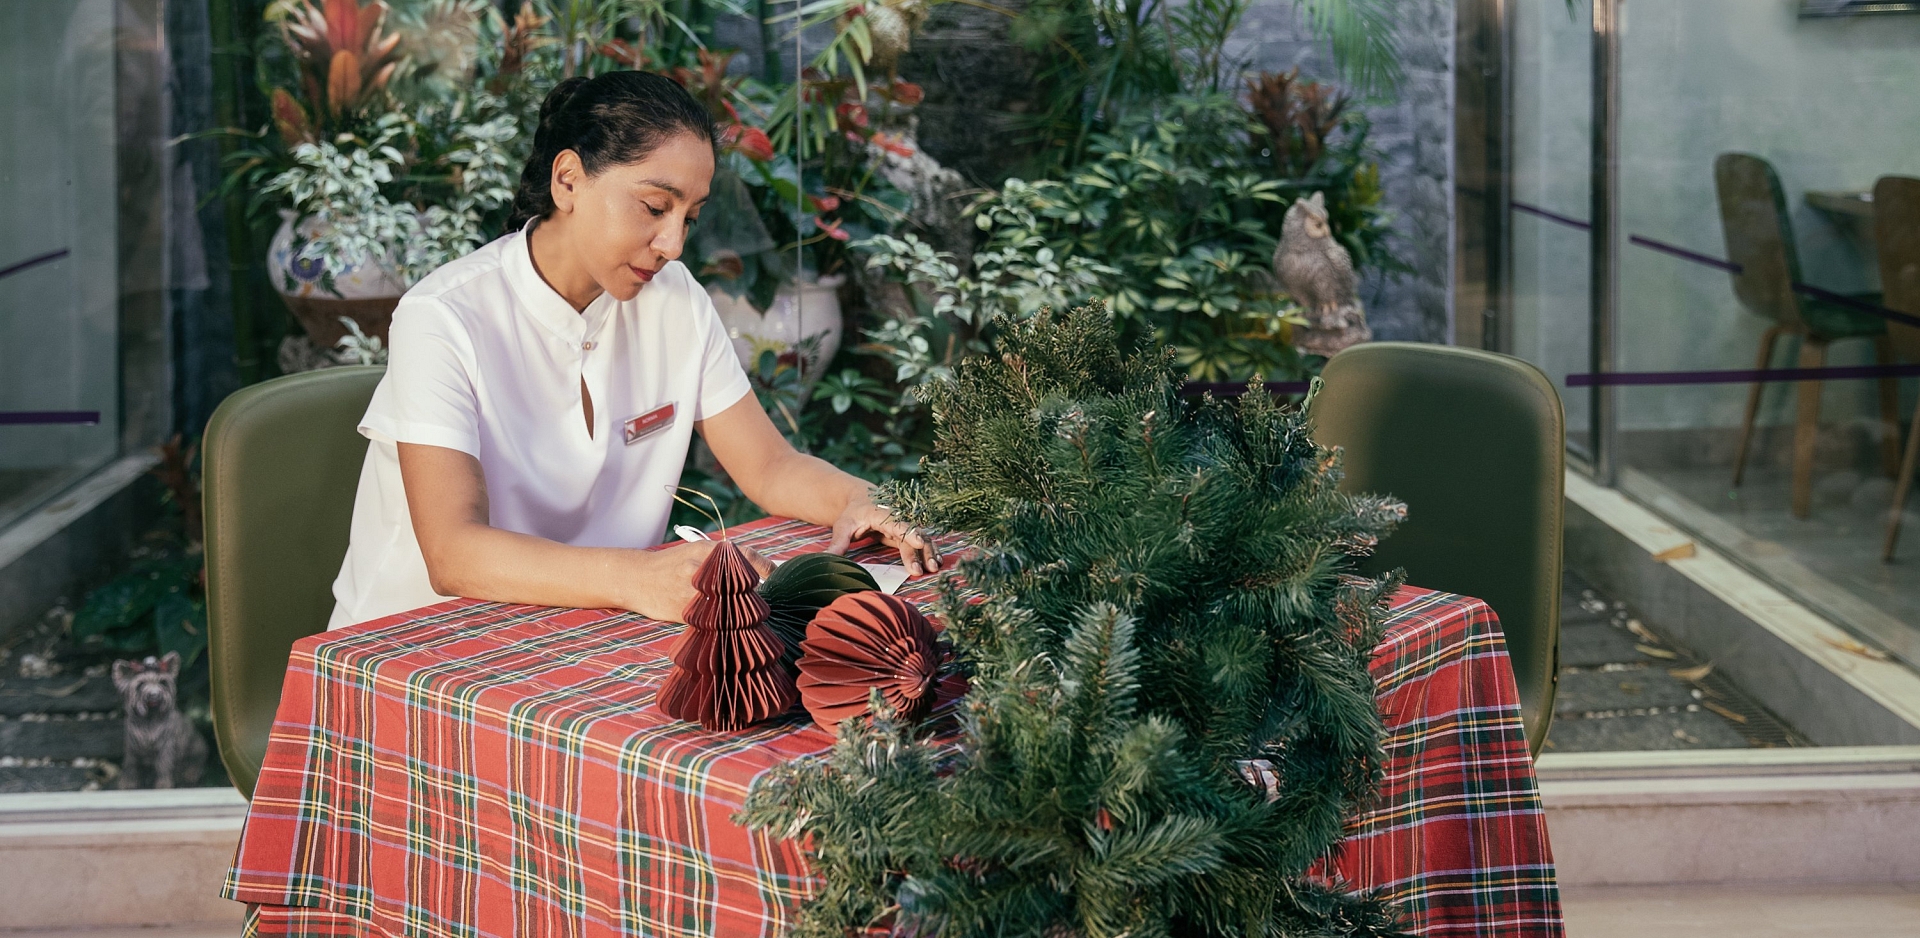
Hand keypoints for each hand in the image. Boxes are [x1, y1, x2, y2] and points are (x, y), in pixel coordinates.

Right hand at [628, 539, 773, 622]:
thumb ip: (728, 559)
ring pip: (731, 606)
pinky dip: (725, 624)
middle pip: (743, 586)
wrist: (637, 578)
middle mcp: (703, 570)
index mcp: (709, 551)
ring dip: (743, 613)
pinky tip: (728, 624)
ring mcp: (695, 593)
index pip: (747, 558)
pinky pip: (714, 621)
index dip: (766, 568)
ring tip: (749, 617)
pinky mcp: (687, 613)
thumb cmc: (674, 564)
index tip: (778, 576)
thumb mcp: (699, 550)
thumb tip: (764, 572)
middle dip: (757, 595)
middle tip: (766, 602)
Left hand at [826, 493, 940, 576]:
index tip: (919, 542)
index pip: (897, 523)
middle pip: (913, 533)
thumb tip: (825, 558)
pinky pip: (922, 541)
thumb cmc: (852, 514)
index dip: (909, 532)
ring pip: (921, 537)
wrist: (861, 500)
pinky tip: (935, 562)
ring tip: (934, 567)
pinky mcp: (907, 532)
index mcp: (881, 513)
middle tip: (925, 568)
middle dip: (921, 550)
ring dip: (929, 552)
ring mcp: (904, 524)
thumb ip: (838, 543)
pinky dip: (929, 551)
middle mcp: (897, 517)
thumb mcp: (842, 526)